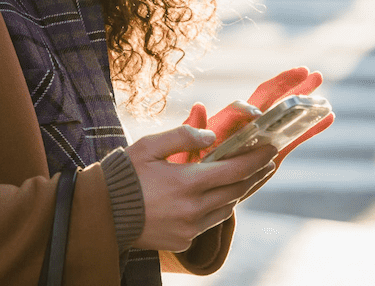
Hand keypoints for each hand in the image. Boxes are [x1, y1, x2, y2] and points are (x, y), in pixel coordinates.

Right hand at [127, 125, 275, 251]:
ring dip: (237, 192)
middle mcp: (194, 207)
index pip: (235, 169)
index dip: (257, 158)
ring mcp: (190, 227)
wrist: (103, 213)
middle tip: (266, 162)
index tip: (271, 148)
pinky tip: (213, 199)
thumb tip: (210, 135)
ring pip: (226, 209)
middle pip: (237, 190)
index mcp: (187, 181)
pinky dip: (215, 209)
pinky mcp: (184, 240)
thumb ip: (181, 136)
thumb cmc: (124, 174)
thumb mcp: (148, 146)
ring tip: (243, 179)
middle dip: (254, 174)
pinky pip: (208, 223)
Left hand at [169, 67, 334, 186]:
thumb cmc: (186, 167)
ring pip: (285, 115)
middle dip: (287, 86)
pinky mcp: (271, 153)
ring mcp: (260, 139)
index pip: (239, 109)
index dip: (247, 109)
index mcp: (224, 124)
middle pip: (267, 100)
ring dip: (304, 101)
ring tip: (322, 87)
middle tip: (308, 72)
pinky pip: (293, 138)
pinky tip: (329, 117)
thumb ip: (191, 130)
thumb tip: (198, 106)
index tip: (254, 115)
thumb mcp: (183, 149)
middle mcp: (244, 127)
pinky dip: (310, 128)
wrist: (197, 191)